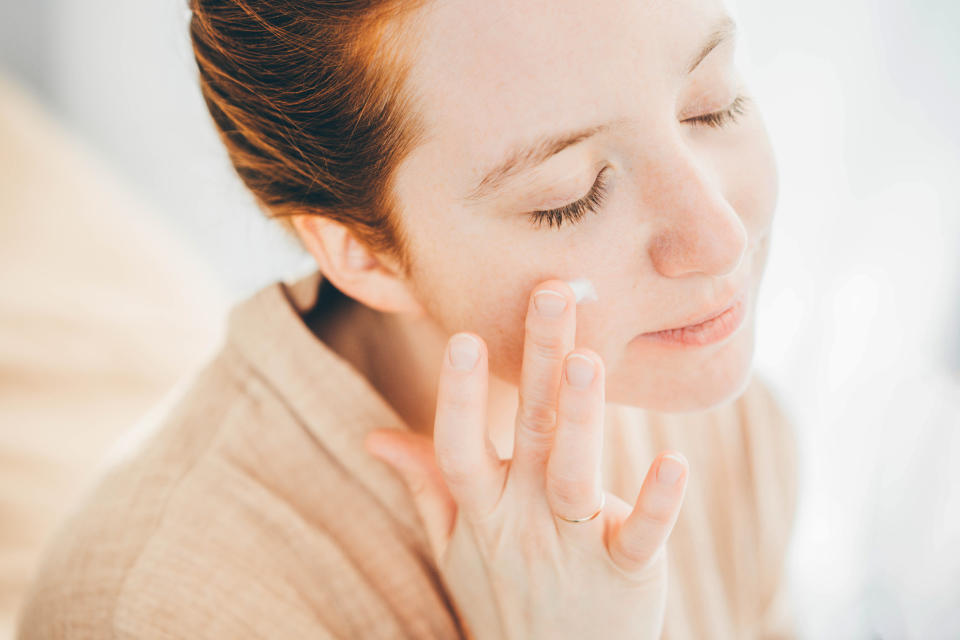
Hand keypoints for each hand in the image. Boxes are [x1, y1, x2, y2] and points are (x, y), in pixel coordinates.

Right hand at [364, 280, 688, 639]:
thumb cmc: (503, 599)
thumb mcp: (453, 546)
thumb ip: (424, 483)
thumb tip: (376, 436)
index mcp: (484, 509)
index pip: (458, 446)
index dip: (460, 395)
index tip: (465, 336)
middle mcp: (524, 521)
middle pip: (527, 435)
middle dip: (538, 363)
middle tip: (552, 294)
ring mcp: (575, 547)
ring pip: (573, 478)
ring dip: (580, 421)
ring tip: (586, 362)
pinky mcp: (627, 571)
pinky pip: (640, 537)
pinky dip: (656, 503)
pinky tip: (674, 463)